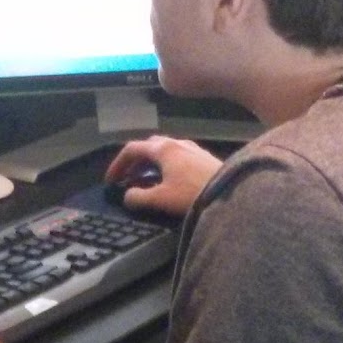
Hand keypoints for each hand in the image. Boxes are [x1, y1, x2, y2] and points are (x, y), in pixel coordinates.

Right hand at [105, 135, 220, 215]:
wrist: (231, 192)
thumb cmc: (193, 193)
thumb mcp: (161, 199)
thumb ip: (139, 197)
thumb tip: (127, 196)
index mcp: (162, 149)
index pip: (132, 149)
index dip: (117, 164)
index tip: (111, 180)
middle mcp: (176, 143)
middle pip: (148, 146)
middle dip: (134, 162)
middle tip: (126, 178)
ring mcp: (191, 148)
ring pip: (163, 150)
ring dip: (149, 163)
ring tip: (145, 180)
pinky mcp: (203, 157)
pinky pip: (176, 156)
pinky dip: (165, 165)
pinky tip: (169, 180)